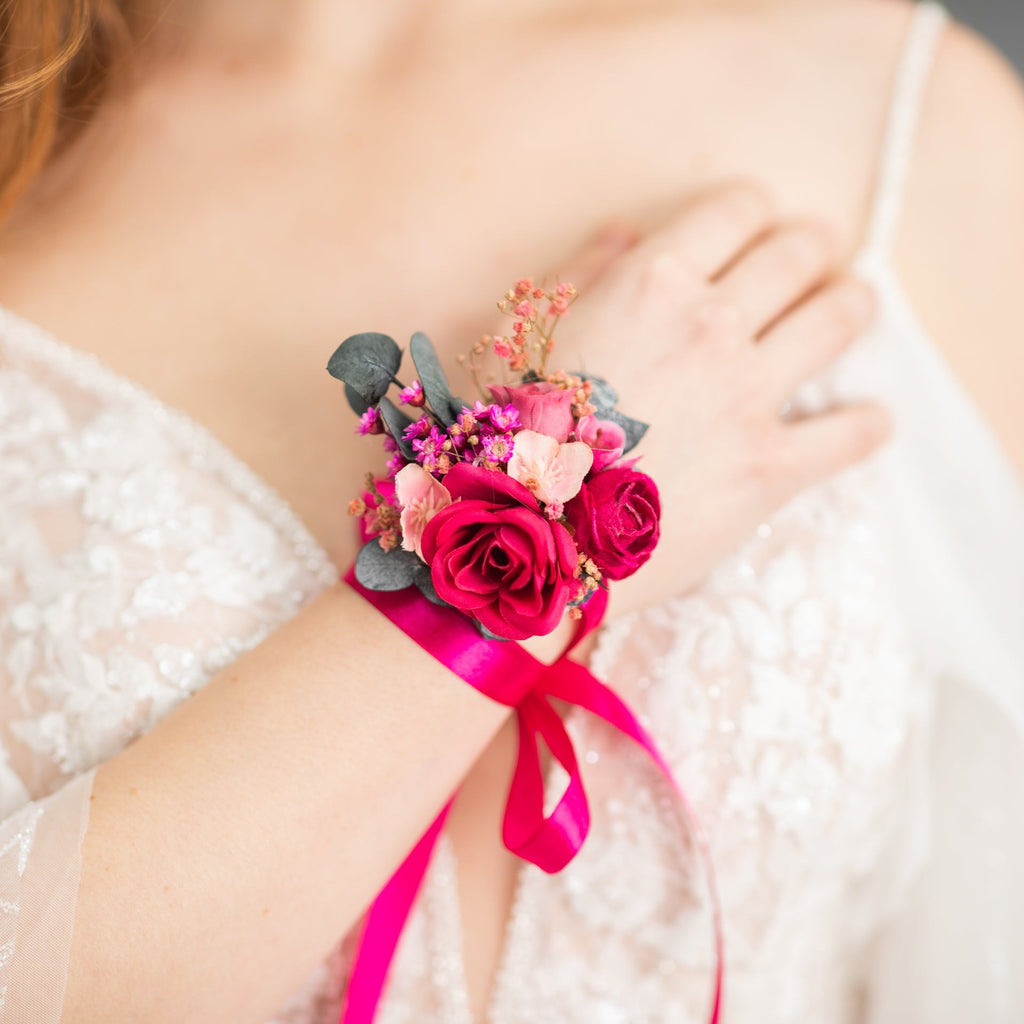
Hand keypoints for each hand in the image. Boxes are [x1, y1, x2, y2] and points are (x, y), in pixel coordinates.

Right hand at [550, 184, 887, 608]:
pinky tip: (869, 420)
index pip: (734, 211)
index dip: (750, 208)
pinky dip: (867, 424)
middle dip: (811, 245)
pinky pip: (850, 435)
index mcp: (652, 284)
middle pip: (796, 255)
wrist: (530, 539)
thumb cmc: (511, 435)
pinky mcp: (771, 467)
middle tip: (815, 252)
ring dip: (853, 303)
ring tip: (854, 305)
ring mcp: (749, 396)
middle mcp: (712, 326)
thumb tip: (626, 234)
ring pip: (838, 321)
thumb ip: (580, 275)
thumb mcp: (520, 335)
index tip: (755, 220)